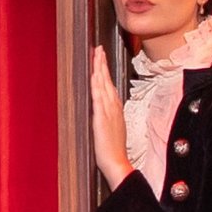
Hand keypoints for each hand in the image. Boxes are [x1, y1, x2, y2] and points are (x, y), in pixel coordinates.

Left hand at [89, 48, 131, 190]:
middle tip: (99, 48)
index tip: (102, 57)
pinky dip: (97, 86)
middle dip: (102, 63)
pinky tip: (94, 76)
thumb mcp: (113, 128)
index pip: (109, 84)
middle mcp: (113, 107)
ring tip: (97, 55)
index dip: (105, 70)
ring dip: (99, 69)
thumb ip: (109, 116)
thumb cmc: (114, 149)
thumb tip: (104, 107)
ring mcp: (108, 111)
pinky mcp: (101, 118)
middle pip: (107, 80)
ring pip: (103, 85)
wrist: (116, 162)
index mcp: (115, 108)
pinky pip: (99, 98)